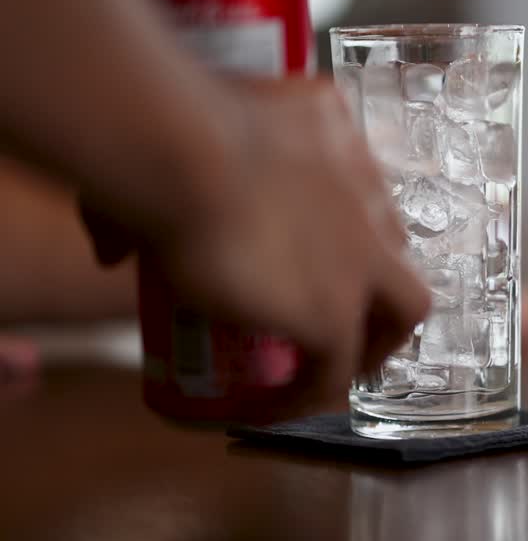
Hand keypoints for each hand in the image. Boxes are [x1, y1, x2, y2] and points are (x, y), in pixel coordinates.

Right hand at [85, 78, 429, 400]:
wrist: (185, 152)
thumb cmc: (164, 134)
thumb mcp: (162, 155)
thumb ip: (141, 204)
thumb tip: (112, 251)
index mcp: (334, 137)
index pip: (355, 190)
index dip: (338, 229)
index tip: (307, 252)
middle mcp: (365, 192)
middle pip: (397, 250)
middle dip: (379, 288)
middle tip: (344, 316)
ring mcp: (362, 257)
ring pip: (402, 310)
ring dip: (370, 342)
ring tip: (333, 370)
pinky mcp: (336, 313)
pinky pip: (337, 370)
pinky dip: (312, 394)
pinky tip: (278, 407)